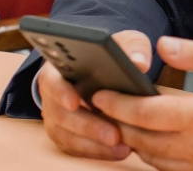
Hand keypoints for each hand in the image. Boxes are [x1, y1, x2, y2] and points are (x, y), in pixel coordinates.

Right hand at [38, 29, 152, 160]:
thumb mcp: (124, 42)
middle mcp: (53, 95)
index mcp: (58, 68)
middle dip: (88, 126)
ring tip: (122, 146)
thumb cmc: (112, 55)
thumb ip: (133, 46)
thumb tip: (140, 62)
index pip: (52, 80)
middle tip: (113, 134)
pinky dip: (97, 151)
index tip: (75, 101)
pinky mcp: (67, 135)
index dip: (60, 92)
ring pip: (68, 136)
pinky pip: (76, 148)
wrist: (105, 70)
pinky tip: (120, 151)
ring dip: (94, 144)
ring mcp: (57, 117)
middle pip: (61, 115)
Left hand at [92, 37, 192, 170]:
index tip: (99, 94)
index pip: (146, 113)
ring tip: (121, 121)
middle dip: (117, 123)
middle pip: (141, 140)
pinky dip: (154, 156)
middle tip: (102, 107)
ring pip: (151, 159)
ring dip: (133, 141)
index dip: (118, 104)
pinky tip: (151, 139)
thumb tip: (162, 45)